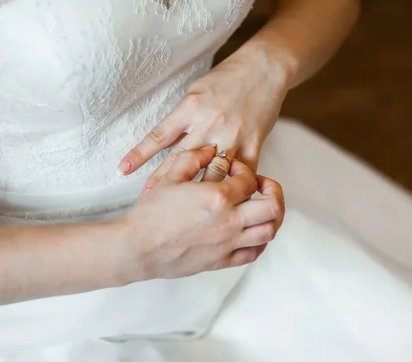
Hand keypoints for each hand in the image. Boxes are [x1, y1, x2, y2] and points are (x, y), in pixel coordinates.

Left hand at [118, 51, 288, 190]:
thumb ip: (183, 116)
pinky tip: (227, 204)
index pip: (159, 135)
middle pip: (180, 159)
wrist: (264, 68)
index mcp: (190, 108)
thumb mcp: (197, 90)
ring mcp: (231, 136)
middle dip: (163, 182)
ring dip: (195, 192)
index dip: (140, 154)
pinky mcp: (253, 144)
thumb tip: (166, 141)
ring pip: (210, 171)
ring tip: (181, 211)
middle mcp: (208, 124)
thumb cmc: (228, 77)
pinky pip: (242, 172)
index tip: (122, 170)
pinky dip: (233, 189)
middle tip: (148, 201)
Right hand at [119, 145, 284, 281]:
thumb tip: (209, 150)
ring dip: (271, 216)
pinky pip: (253, 253)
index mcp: (217, 197)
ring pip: (269, 231)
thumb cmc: (151, 214)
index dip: (244, 170)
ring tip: (261, 208)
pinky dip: (260, 241)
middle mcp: (229, 221)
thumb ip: (192, 159)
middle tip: (263, 186)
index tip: (233, 170)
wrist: (138, 248)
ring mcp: (228, 243)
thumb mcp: (169, 177)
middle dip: (273, 191)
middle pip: (272, 206)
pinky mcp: (222, 261)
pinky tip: (252, 231)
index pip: (249, 179)